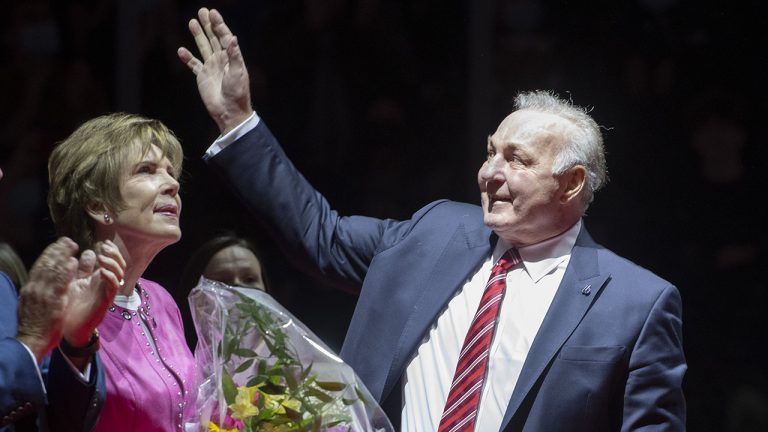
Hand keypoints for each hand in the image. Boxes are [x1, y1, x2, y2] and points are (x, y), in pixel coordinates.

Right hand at [16, 237, 78, 362]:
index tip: (57, 246)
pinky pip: (60, 282)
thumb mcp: (30, 305)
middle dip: (56, 250)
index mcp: (30, 289)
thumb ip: (36, 292)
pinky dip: (66, 271)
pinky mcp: (52, 301)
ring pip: (52, 270)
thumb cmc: (34, 326)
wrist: (32, 341)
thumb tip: (38, 282)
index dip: (48, 255)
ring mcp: (43, 294)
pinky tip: (73, 262)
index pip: (39, 268)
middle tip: (67, 240)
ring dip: (63, 255)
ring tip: (72, 245)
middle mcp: (34, 288)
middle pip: (45, 264)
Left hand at [62, 240, 125, 346]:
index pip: (112, 260)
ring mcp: (107, 292)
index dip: (111, 250)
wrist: (68, 327)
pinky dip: (110, 277)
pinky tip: (102, 272)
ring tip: (102, 258)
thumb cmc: (71, 305)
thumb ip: (83, 268)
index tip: (104, 242)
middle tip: (105, 247)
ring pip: (120, 274)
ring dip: (112, 263)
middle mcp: (106, 283)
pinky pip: (114, 287)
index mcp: (99, 277)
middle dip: (114, 254)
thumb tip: (89, 251)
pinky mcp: (106, 301)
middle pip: (120, 264)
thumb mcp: (75, 281)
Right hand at [178, 7, 252, 134]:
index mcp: (231, 58)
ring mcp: (211, 67)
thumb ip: (235, 56)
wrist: (229, 112)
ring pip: (203, 47)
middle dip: (208, 25)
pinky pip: (193, 65)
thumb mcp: (238, 74)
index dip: (219, 25)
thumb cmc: (237, 93)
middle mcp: (221, 60)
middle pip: (214, 38)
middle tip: (202, 11)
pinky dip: (187, 58)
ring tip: (191, 22)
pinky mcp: (203, 77)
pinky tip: (181, 50)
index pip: (225, 37)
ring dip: (198, 35)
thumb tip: (233, 38)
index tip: (212, 13)